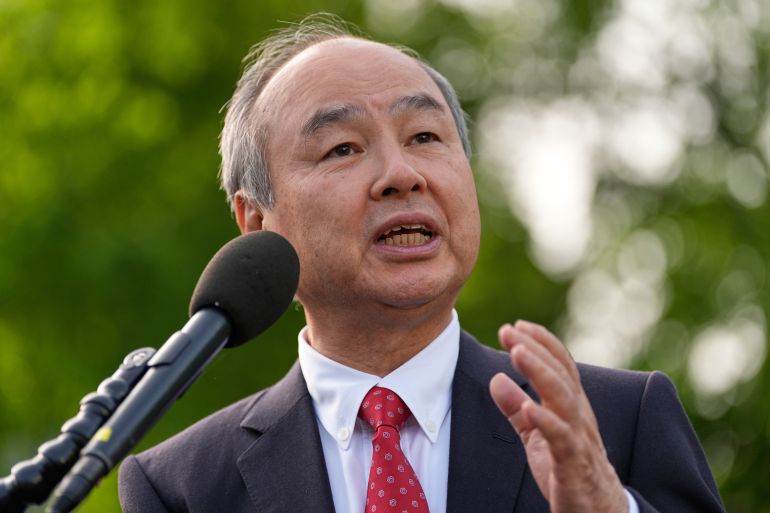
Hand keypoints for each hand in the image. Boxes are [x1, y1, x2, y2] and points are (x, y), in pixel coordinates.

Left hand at [489, 320, 627, 512]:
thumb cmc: (568, 469)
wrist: (598, 511)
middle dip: (535, 348)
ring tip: (518, 353)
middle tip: (509, 329)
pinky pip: (562, 438)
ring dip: (540, 373)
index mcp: (572, 405)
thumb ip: (517, 409)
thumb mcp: (536, 435)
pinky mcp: (574, 463)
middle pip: (560, 374)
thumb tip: (495, 379)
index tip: (516, 324)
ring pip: (563, 398)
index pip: (560, 365)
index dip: (540, 342)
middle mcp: (579, 415)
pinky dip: (546, 421)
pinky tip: (528, 407)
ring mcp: (579, 437)